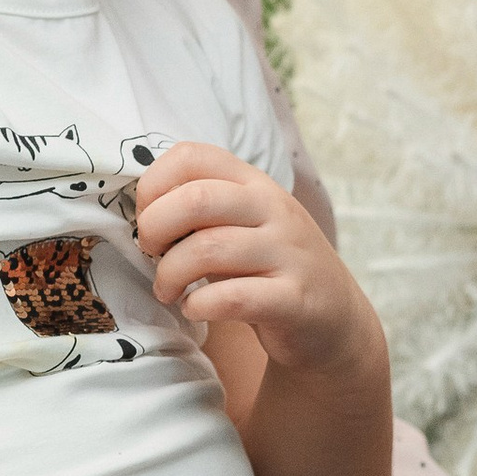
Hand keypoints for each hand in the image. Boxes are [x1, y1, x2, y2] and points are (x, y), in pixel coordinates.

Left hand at [133, 144, 383, 381]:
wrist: (335, 319)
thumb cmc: (269, 269)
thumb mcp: (240, 225)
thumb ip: (200, 210)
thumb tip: (141, 209)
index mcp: (253, 183)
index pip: (192, 156)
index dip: (153, 185)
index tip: (146, 217)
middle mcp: (274, 209)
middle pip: (196, 198)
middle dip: (155, 228)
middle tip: (151, 254)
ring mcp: (288, 252)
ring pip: (209, 248)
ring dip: (170, 274)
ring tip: (167, 291)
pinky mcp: (294, 299)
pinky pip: (235, 297)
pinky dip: (200, 305)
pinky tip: (195, 309)